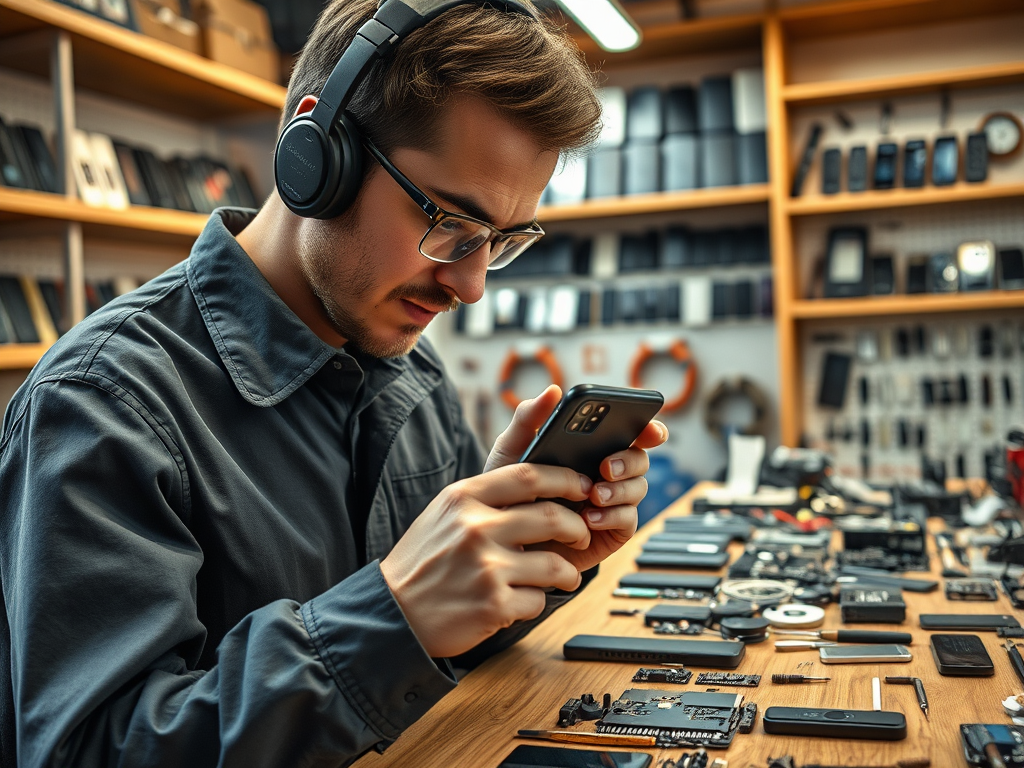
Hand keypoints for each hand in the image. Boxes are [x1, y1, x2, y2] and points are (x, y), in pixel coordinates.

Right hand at [379, 459, 595, 658]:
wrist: (393, 613)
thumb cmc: (424, 562)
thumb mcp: (445, 513)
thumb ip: (485, 496)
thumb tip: (539, 483)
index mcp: (464, 498)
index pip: (528, 475)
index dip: (565, 479)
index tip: (582, 487)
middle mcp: (476, 528)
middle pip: (553, 517)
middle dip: (578, 528)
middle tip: (582, 534)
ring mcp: (487, 568)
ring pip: (556, 564)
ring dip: (569, 572)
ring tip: (564, 576)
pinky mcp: (494, 604)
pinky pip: (538, 600)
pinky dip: (536, 601)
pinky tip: (521, 601)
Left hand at [485, 385, 668, 572]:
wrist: (505, 536)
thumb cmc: (511, 488)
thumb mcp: (512, 450)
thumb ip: (528, 419)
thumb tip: (553, 389)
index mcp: (592, 446)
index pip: (631, 432)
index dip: (649, 429)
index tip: (650, 430)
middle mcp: (607, 470)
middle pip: (640, 458)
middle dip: (629, 460)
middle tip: (605, 466)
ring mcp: (612, 500)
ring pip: (638, 488)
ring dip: (619, 490)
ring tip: (594, 494)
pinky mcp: (612, 530)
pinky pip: (627, 520)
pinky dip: (611, 516)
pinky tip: (588, 518)